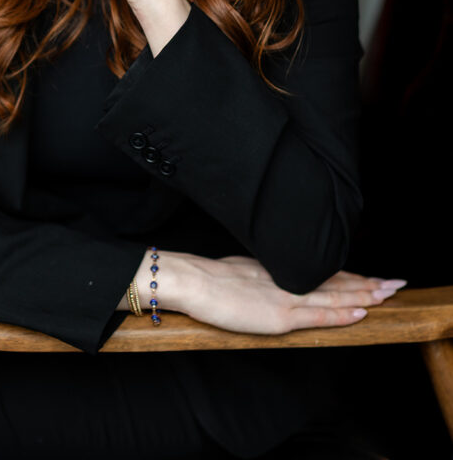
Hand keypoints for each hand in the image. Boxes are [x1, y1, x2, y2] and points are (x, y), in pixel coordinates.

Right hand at [158, 253, 406, 333]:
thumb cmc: (207, 277)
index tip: (367, 274)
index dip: (347, 274)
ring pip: (334, 296)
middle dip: (366, 282)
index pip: (320, 272)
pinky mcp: (280, 316)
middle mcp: (286, 279)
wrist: (192, 280)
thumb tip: (265, 284)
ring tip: (388, 294)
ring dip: (364, 295)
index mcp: (276, 269)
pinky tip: (361, 312)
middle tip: (393, 282)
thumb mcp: (239, 268)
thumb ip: (259, 276)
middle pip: (334, 280)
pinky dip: (342, 314)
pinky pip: (318, 316)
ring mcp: (285, 297)